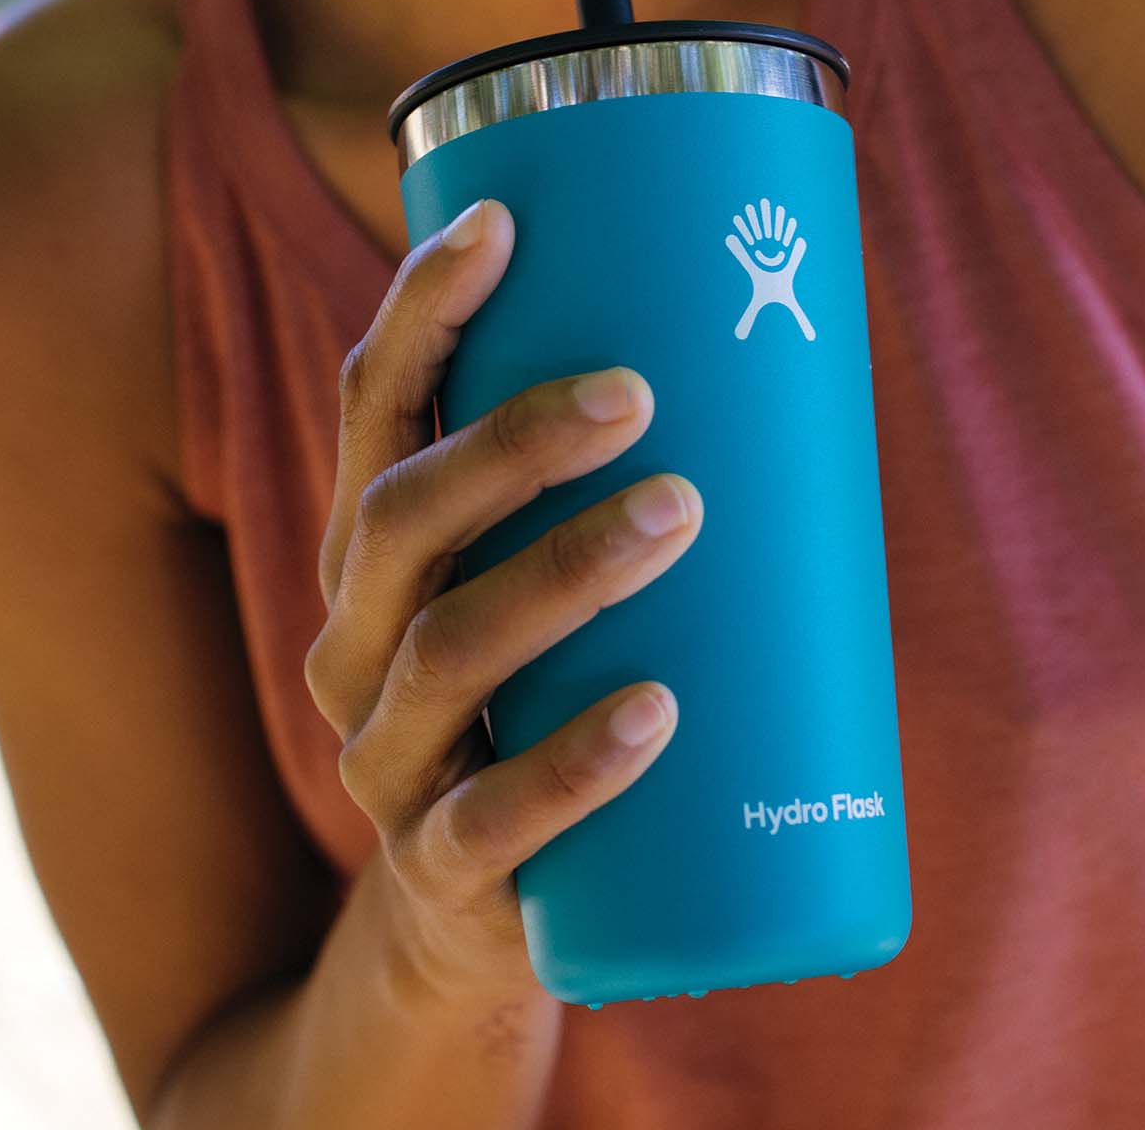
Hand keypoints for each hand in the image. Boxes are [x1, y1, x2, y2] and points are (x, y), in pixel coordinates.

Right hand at [304, 199, 703, 1005]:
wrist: (468, 921)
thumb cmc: (540, 699)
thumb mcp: (550, 586)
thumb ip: (617, 489)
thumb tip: (790, 349)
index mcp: (375, 550)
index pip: (371, 409)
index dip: (423, 311)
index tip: (501, 222)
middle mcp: (354, 637)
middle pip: (399, 517)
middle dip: (512, 440)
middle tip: (639, 392)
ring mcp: (386, 758)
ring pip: (444, 648)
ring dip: (563, 570)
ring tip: (678, 512)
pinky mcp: (442, 871)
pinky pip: (489, 821)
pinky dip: (573, 764)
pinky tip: (657, 715)